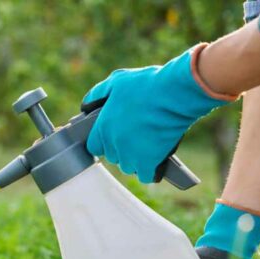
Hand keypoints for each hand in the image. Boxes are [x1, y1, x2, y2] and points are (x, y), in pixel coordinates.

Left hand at [82, 46, 232, 182]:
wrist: (173, 94)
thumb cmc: (147, 84)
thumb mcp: (117, 81)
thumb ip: (98, 93)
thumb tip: (86, 105)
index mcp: (102, 127)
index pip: (94, 146)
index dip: (104, 142)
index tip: (114, 138)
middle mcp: (113, 143)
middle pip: (113, 156)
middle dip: (122, 149)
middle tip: (136, 138)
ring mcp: (130, 155)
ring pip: (128, 166)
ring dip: (136, 160)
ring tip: (147, 147)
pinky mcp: (148, 162)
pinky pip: (146, 176)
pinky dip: (151, 171)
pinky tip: (156, 164)